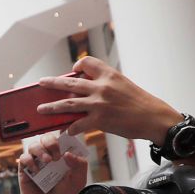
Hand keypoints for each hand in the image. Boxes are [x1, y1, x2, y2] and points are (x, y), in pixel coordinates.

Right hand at [17, 133, 87, 193]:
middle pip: (45, 138)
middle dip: (51, 142)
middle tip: (56, 155)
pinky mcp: (24, 172)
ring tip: (48, 162)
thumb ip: (79, 165)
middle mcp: (48, 158)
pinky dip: (29, 161)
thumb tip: (67, 153)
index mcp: (62, 157)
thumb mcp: (78, 181)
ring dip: (40, 150)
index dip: (63, 137)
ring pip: (33, 146)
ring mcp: (35, 164)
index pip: (61, 139)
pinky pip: (23, 159)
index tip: (66, 144)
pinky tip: (36, 170)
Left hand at [34, 56, 183, 141]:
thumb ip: (106, 85)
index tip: (73, 70)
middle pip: (71, 82)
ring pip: (68, 103)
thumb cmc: (140, 103)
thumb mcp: (124, 85)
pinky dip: (70, 128)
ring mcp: (99, 104)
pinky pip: (77, 124)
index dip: (78, 65)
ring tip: (40, 109)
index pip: (88, 62)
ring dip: (51, 106)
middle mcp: (102, 87)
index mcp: (110, 75)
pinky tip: (66, 130)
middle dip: (52, 83)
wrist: (154, 118)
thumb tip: (87, 91)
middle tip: (41, 82)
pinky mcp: (99, 120)